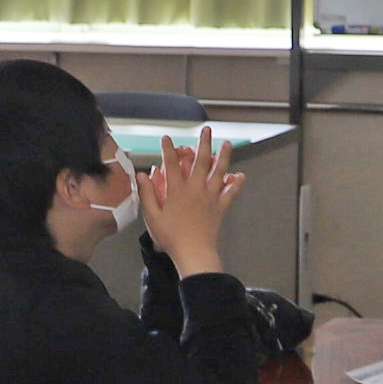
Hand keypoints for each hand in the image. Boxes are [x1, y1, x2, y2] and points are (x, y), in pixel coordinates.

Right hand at [132, 128, 241, 272]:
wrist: (194, 252)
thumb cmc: (171, 237)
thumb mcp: (152, 217)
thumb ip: (147, 194)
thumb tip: (142, 176)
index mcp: (177, 190)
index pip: (171, 164)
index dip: (168, 149)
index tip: (167, 139)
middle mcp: (196, 189)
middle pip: (201, 161)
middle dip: (203, 143)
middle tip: (206, 130)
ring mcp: (210, 197)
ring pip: (219, 172)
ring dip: (224, 156)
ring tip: (227, 144)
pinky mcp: (220, 207)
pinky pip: (231, 192)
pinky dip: (237, 183)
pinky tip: (241, 176)